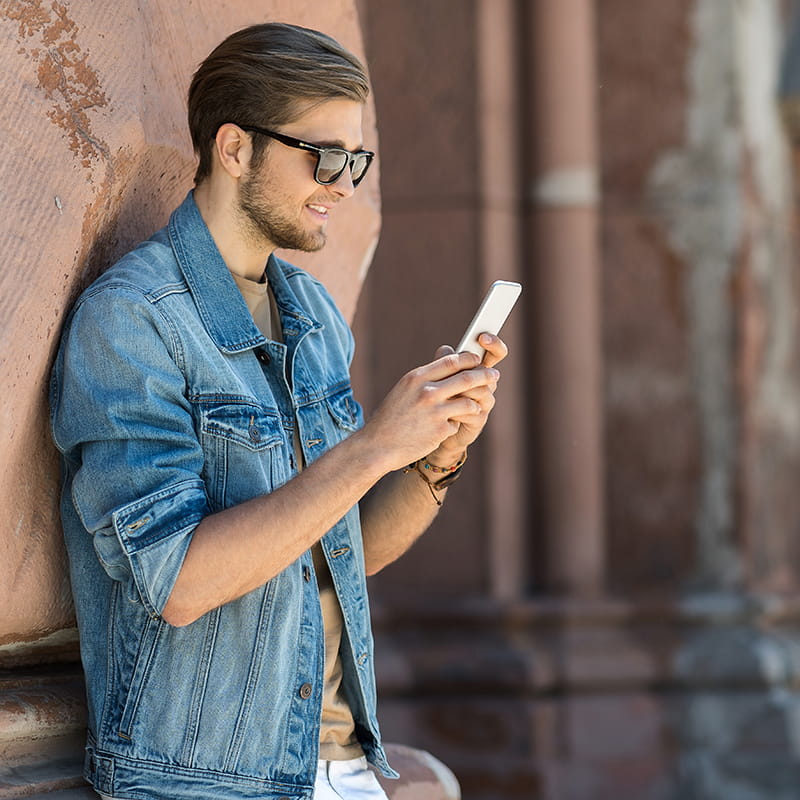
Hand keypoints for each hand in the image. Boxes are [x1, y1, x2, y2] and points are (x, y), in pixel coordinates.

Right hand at [364, 349, 500, 472]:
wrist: (377, 446)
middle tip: (494, 376)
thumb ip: (425, 378)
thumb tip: (449, 363)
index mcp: (416, 378)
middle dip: (484, 376)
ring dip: (476, 404)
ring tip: (476, 406)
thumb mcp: (404, 390)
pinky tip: (444, 429)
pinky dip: (454, 426)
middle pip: (466, 378)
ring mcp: (435, 412)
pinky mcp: (441, 431)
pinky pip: (457, 424)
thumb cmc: (390, 417)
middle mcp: (427, 392)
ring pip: (469, 402)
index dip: (469, 359)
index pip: (451, 361)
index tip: (477, 360)